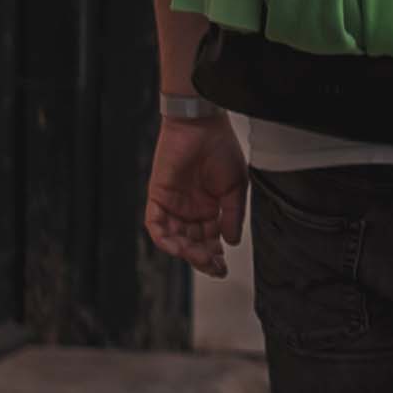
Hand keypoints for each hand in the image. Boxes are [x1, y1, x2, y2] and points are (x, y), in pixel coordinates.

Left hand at [144, 113, 249, 276]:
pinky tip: (180, 247)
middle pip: (192, 244)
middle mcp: (190, 209)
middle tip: (214, 267)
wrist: (203, 125)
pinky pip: (156, 226)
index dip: (214, 256)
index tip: (222, 267)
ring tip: (202, 257)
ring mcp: (173, 205)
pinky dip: (165, 239)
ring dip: (187, 252)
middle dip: (203, 258)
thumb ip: (232, 216)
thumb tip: (231, 242)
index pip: (209, 240)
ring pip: (175, 239)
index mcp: (209, 208)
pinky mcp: (158, 197)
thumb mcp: (236, 187)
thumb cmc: (221, 148)